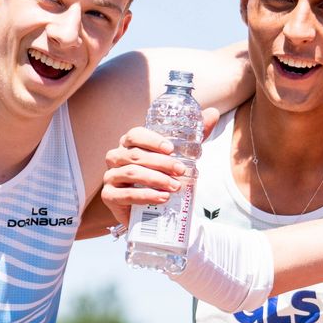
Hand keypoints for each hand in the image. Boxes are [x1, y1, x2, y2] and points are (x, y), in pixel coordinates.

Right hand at [101, 109, 217, 227]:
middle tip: (180, 170)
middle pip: (136, 155)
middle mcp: (116, 157)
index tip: (171, 149)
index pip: (135, 135)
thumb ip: (194, 135)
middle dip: (161, 162)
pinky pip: (126, 194)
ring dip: (156, 179)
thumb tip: (212, 113)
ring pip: (131, 172)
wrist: (147, 209)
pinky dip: (146, 196)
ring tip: (175, 186)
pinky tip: (162, 198)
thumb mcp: (178, 156)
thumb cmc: (160, 177)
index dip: (152, 140)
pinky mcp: (109, 196)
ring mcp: (110, 176)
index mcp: (129, 144)